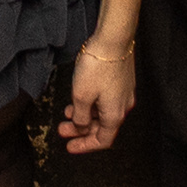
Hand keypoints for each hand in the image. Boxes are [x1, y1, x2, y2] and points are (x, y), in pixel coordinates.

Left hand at [58, 32, 136, 153]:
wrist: (113, 40)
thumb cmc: (98, 66)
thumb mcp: (81, 96)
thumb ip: (80, 116)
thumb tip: (81, 126)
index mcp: (115, 115)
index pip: (102, 140)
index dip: (85, 146)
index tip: (70, 147)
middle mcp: (122, 107)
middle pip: (102, 128)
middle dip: (81, 131)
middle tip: (63, 130)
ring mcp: (123, 94)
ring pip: (102, 113)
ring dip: (84, 116)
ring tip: (66, 113)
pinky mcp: (120, 82)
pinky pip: (105, 101)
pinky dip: (91, 105)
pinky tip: (78, 99)